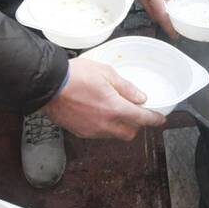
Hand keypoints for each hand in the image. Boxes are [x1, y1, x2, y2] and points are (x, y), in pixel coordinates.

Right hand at [43, 58, 165, 139]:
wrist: (48, 85)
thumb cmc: (76, 75)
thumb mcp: (106, 73)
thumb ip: (126, 87)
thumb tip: (141, 97)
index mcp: (114, 109)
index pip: (141, 119)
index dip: (154, 119)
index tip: (160, 119)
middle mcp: (105, 124)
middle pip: (129, 133)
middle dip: (136, 125)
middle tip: (135, 112)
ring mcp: (91, 131)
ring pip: (113, 134)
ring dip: (119, 126)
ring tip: (113, 110)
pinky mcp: (79, 132)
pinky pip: (98, 133)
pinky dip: (103, 126)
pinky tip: (98, 113)